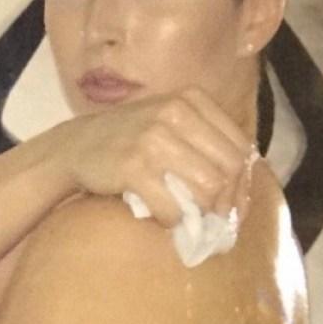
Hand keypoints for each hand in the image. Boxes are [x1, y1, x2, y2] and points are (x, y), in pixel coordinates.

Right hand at [61, 86, 257, 226]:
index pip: (240, 148)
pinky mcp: (133, 167)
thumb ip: (207, 141)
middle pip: (228, 171)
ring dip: (202, 214)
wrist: (77, 145)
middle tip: (216, 223)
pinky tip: (166, 221)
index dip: (244, 185)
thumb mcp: (172, 123)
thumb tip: (244, 184)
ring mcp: (153, 139)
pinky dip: (174, 221)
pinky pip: (172, 206)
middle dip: (227, 204)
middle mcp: (176, 113)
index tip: (236, 209)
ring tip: (192, 222)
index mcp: (193, 100)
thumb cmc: (132, 140)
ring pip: (207, 189)